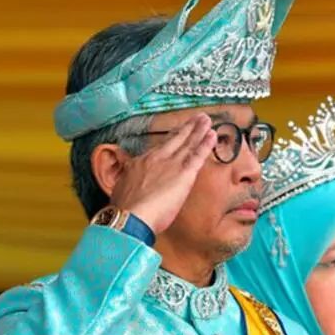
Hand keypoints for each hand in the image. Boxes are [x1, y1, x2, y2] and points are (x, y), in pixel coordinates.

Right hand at [110, 113, 216, 233]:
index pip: (161, 147)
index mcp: (143, 162)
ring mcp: (171, 164)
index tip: (178, 131)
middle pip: (176, 139)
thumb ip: (127, 178)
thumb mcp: (121, 187)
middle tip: (197, 118)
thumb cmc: (124, 208)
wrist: (129, 216)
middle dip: (188, 127)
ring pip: (188, 144)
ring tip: (206, 120)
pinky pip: (198, 156)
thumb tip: (124, 174)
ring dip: (199, 130)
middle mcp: (158, 158)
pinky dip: (206, 145)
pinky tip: (213, 135)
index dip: (172, 138)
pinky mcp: (184, 174)